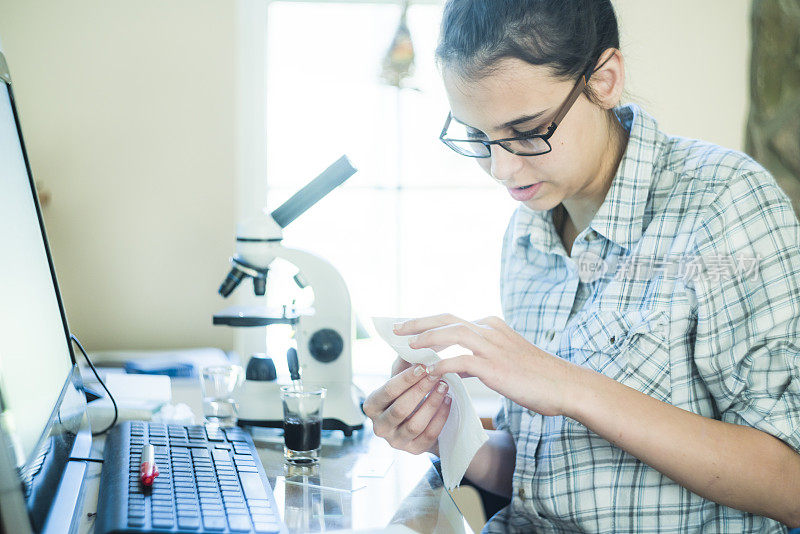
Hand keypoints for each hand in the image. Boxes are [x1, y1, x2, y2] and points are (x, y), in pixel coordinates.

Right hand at [362, 363, 451, 454]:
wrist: (417, 420)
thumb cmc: (406, 395)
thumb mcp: (401, 378)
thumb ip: (404, 363)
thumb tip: (412, 344)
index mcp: (371, 406)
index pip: (388, 391)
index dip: (406, 378)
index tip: (424, 366)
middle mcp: (380, 427)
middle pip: (401, 408)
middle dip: (421, 389)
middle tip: (437, 374)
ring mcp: (396, 441)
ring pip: (415, 424)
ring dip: (432, 403)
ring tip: (444, 387)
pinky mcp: (414, 450)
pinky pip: (428, 435)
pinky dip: (440, 417)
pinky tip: (448, 402)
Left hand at [396, 313, 577, 416]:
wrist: (565, 385)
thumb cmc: (538, 377)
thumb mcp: (505, 359)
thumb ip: (480, 357)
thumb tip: (455, 363)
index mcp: (492, 326)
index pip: (452, 319)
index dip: (427, 322)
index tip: (407, 327)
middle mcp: (490, 330)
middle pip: (446, 319)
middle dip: (418, 322)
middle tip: (396, 328)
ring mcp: (492, 346)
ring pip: (451, 333)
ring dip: (426, 338)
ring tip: (406, 346)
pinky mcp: (494, 366)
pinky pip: (461, 361)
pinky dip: (442, 364)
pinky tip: (428, 372)